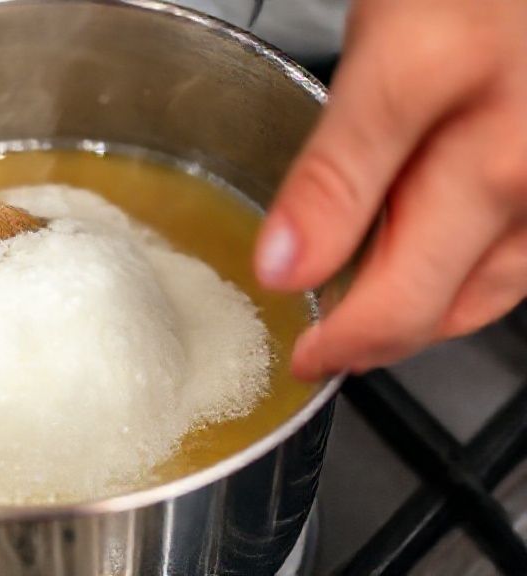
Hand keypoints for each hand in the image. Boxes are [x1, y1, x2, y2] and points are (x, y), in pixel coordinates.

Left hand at [254, 0, 526, 379]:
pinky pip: (516, 259)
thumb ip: (338, 172)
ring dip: (421, 319)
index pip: (397, 299)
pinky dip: (462, 281)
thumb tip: (285, 268)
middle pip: (444, 310)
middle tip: (325, 352)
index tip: (300, 355)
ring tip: (364, 321)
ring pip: (485, 294)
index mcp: (486, 171)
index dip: (340, 343)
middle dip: (375, 343)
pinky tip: (426, 268)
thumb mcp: (386, 61)